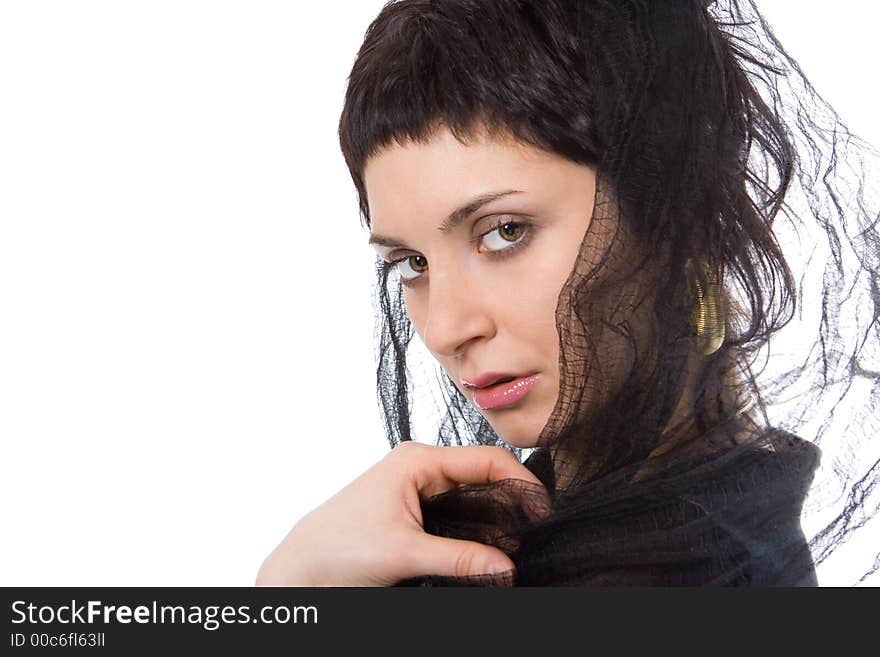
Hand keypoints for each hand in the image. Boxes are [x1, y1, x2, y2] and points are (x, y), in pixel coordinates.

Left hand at [255, 441, 550, 585]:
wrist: (302, 567)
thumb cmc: (339, 549)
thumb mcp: (404, 554)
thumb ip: (459, 559)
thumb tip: (507, 567)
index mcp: (417, 460)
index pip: (486, 460)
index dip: (520, 484)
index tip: (543, 513)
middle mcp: (420, 467)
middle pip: (483, 475)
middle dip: (511, 502)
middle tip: (534, 534)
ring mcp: (417, 486)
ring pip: (472, 494)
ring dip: (495, 516)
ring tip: (518, 542)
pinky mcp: (414, 508)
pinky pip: (458, 510)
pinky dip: (477, 526)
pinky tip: (490, 547)